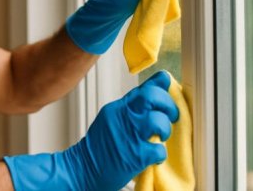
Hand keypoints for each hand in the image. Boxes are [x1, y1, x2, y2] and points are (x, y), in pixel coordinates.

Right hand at [3, 71, 178, 190]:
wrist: (82, 170)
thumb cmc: (97, 149)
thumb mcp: (109, 121)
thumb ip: (127, 111)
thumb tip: (147, 102)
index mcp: (117, 109)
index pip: (142, 88)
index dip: (159, 83)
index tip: (167, 82)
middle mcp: (123, 118)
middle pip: (152, 96)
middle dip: (168, 104)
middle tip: (170, 114)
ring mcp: (130, 135)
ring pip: (159, 121)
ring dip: (166, 129)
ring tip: (161, 137)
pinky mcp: (137, 155)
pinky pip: (160, 150)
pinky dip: (160, 154)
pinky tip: (153, 157)